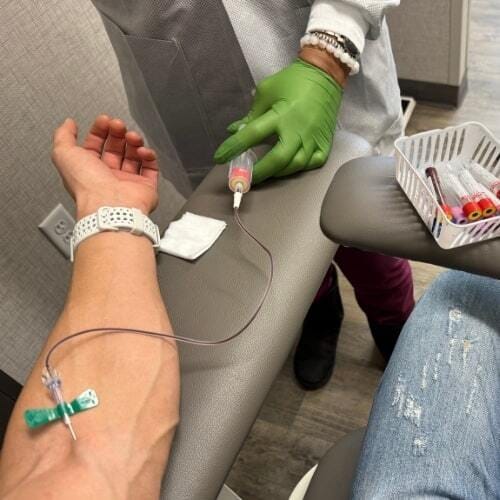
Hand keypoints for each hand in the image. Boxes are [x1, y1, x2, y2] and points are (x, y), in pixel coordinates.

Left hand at [51, 115, 159, 217]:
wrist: (111, 205)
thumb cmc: (88, 186)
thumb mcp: (64, 154)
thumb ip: (63, 136)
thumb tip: (68, 124)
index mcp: (89, 170)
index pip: (96, 145)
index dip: (100, 130)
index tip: (104, 121)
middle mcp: (108, 177)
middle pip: (116, 148)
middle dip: (118, 133)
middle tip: (118, 126)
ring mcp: (127, 182)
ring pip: (133, 155)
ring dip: (134, 141)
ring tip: (132, 137)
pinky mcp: (145, 187)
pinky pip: (150, 168)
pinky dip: (149, 155)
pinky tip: (143, 150)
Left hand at [213, 58, 342, 183]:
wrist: (325, 74)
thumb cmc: (292, 81)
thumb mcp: (266, 92)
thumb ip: (250, 115)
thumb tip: (233, 131)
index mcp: (281, 114)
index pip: (252, 135)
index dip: (233, 147)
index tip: (219, 157)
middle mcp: (298, 130)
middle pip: (277, 160)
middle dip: (259, 172)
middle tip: (246, 178)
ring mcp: (314, 139)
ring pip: (295, 166)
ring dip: (277, 173)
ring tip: (265, 173)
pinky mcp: (325, 144)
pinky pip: (312, 164)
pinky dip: (299, 169)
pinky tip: (288, 167)